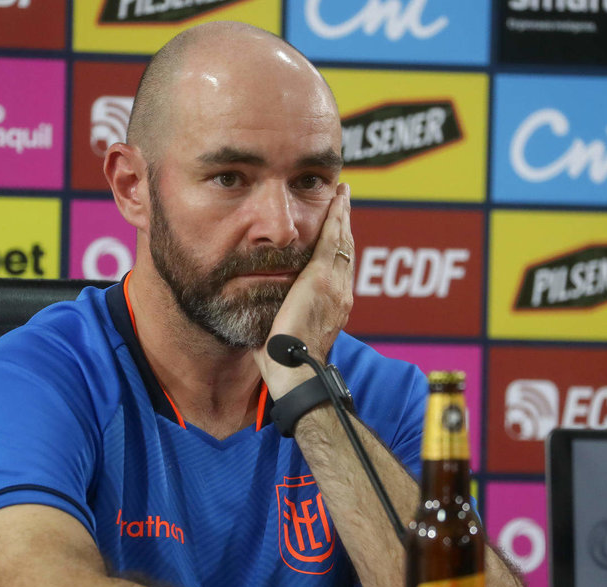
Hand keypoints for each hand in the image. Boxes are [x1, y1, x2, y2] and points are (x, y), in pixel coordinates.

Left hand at [255, 183, 353, 396]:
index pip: (338, 267)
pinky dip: (336, 218)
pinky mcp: (321, 278)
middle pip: (345, 248)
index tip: (336, 228)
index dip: (338, 245)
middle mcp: (341, 292)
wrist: (295, 371)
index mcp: (333, 305)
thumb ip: (277, 315)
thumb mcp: (282, 331)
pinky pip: (333, 240)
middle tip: (343, 200)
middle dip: (344, 223)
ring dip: (342, 215)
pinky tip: (336, 200)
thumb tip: (261, 313)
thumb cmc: (284, 362)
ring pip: (342, 241)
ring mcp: (335, 284)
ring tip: (341, 195)